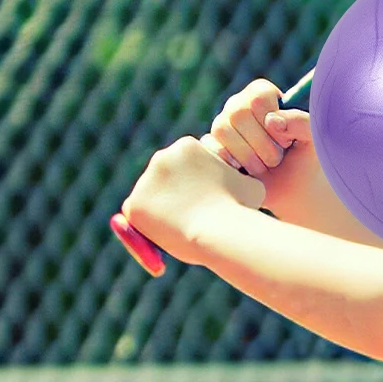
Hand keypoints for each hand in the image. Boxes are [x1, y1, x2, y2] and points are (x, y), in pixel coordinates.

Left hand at [121, 135, 265, 264]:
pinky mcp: (134, 205)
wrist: (221, 231)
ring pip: (149, 196)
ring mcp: (145, 181)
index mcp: (187, 146)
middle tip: (187, 214)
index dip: (193, 183)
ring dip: (159, 208)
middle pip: (163, 176)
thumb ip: (236, 177)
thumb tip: (238, 179)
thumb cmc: (240, 208)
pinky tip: (165, 235)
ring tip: (179, 228)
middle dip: (171, 192)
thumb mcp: (248, 183)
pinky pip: (136, 215)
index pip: (184, 163)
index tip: (202, 199)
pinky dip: (147, 226)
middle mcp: (161, 157)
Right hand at [204, 79, 323, 221]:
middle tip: (277, 158)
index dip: (275, 121)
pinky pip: (210, 147)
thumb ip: (301, 123)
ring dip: (248, 156)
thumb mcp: (313, 138)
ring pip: (223, 130)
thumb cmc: (304, 158)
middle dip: (263, 143)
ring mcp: (222, 127)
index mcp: (262, 95)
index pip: (259, 96)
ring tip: (263, 168)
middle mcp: (238, 106)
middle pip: (239, 113)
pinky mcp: (212, 148)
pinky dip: (230, 163)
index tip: (288, 140)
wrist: (291, 189)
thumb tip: (272, 121)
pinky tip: (244, 172)